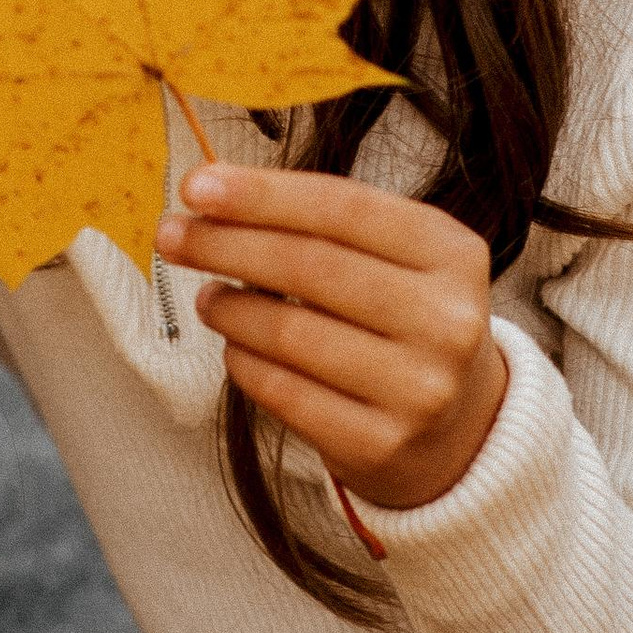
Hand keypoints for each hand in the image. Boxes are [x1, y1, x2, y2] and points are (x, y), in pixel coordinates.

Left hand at [156, 163, 506, 512]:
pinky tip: (233, 345)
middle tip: (173, 234)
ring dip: (229, 308)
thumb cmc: (404, 321)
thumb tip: (211, 194)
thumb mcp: (395, 258)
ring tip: (207, 296)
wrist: (459, 431)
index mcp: (452, 254)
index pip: (342, 206)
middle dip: (226, 244)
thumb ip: (320, 221)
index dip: (261, 193)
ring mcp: (419, 389)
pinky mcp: (382, 445)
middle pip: (310, 266)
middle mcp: (447, 321)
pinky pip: (285, 392)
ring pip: (290, 332)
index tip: (196, 186)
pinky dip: (244, 362)